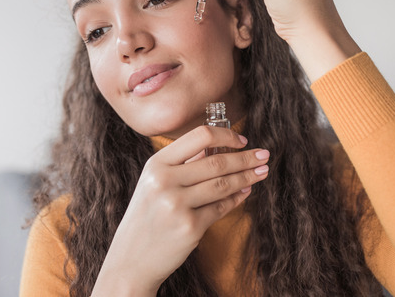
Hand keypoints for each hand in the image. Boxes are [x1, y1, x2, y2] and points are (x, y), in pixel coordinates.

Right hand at [93, 126, 269, 294]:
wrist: (131, 259)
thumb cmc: (147, 217)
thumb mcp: (153, 183)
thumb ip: (182, 164)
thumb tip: (218, 146)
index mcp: (156, 164)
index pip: (199, 136)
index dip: (226, 135)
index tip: (242, 140)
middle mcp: (164, 181)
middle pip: (217, 161)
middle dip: (245, 158)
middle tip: (264, 155)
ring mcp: (177, 205)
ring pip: (223, 184)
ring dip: (247, 177)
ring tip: (261, 172)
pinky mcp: (190, 227)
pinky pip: (221, 208)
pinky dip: (237, 199)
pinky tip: (246, 192)